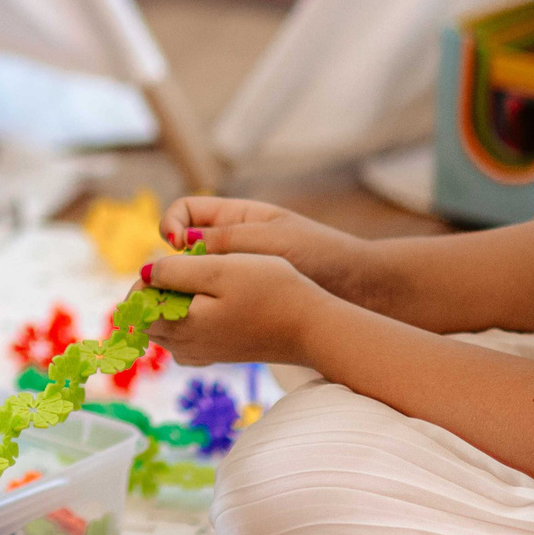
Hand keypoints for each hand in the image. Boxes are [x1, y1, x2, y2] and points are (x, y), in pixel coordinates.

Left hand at [143, 250, 328, 366]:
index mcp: (181, 326)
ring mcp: (203, 353)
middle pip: (148, 319)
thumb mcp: (220, 268)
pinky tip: (208, 305)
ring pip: (166, 329)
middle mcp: (186, 347)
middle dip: (156, 292)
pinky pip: (186, 339)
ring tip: (200, 284)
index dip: (145, 279)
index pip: (136, 305)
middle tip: (186, 271)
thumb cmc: (270, 291)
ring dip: (171, 305)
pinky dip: (187, 320)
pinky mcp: (219, 353)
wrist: (313, 326)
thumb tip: (144, 272)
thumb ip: (176, 270)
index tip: (171, 263)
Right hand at [160, 196, 368, 303]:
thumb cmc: (320, 254)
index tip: (176, 246)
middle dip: (171, 264)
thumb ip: (225, 239)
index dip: (171, 225)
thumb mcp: (270, 239)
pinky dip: (199, 310)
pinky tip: (200, 322)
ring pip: (192, 278)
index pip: (184, 212)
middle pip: (182, 248)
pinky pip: (210, 302)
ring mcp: (237, 274)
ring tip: (183, 307)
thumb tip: (178, 243)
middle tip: (173, 284)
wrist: (362, 288)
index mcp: (236, 218)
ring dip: (182, 290)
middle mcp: (231, 244)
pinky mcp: (244, 301)